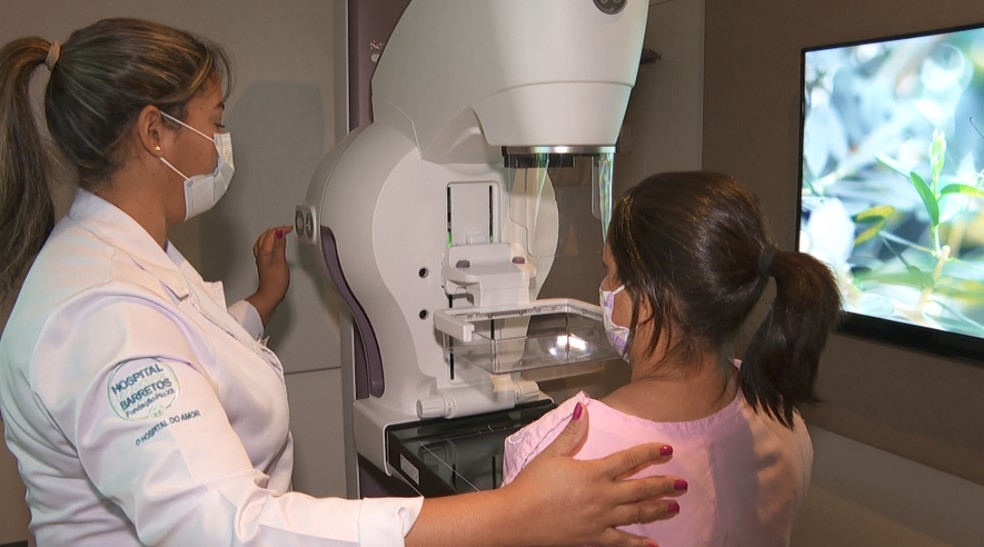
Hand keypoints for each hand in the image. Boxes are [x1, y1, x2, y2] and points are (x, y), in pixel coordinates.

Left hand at [245, 225, 292, 326]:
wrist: (270, 295)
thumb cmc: (275, 282)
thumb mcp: (280, 261)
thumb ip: (280, 246)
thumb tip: (280, 232)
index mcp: (264, 252)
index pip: (271, 234)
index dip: (280, 229)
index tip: (289, 228)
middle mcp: (261, 254)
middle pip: (265, 237)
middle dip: (275, 230)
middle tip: (285, 229)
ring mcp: (262, 260)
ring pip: (263, 242)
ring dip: (271, 236)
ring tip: (278, 233)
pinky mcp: (265, 265)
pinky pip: (264, 249)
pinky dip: (269, 244)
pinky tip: (273, 247)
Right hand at [502, 403, 684, 545]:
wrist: (516, 518)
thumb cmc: (530, 486)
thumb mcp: (551, 454)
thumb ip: (572, 433)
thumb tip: (582, 410)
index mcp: (594, 473)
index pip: (630, 460)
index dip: (650, 453)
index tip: (667, 450)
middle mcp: (603, 497)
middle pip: (641, 489)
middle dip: (664, 485)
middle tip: (682, 484)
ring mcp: (600, 520)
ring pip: (636, 514)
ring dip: (658, 510)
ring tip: (675, 507)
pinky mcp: (593, 538)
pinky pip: (622, 542)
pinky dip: (639, 544)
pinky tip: (653, 545)